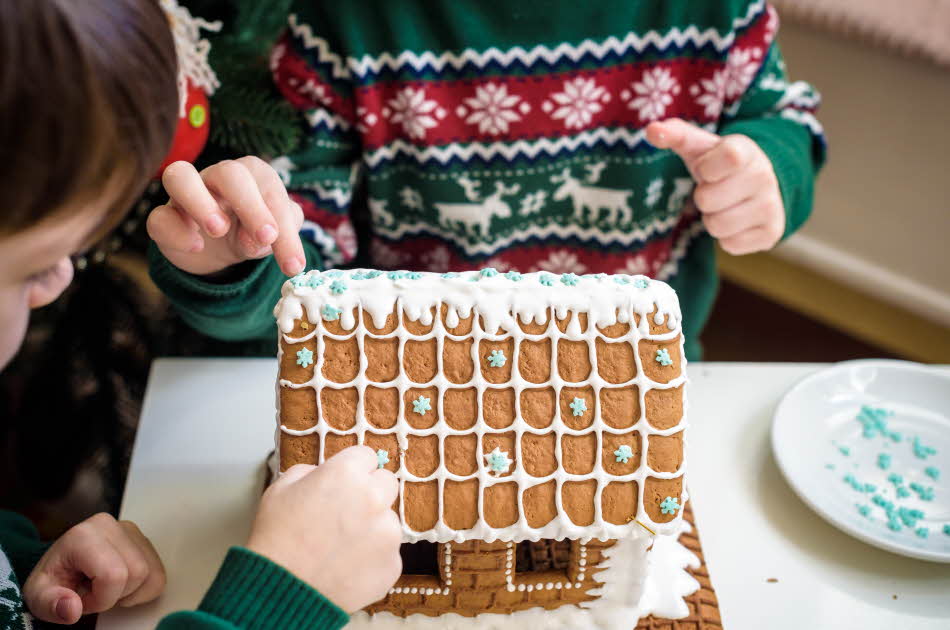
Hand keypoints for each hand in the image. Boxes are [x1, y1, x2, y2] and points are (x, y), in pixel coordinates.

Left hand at [23, 513, 164, 623]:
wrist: (63, 565)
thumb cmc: (54, 578)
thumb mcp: (39, 595)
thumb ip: (51, 603)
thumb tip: (71, 608)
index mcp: (85, 535)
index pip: (114, 575)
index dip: (101, 599)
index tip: (83, 599)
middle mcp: (113, 526)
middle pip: (137, 574)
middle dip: (117, 595)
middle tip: (94, 594)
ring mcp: (132, 531)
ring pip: (152, 575)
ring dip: (131, 592)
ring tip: (106, 587)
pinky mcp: (145, 541)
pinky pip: (159, 574)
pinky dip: (144, 588)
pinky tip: (121, 584)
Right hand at [148, 158, 305, 276]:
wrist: (220, 251)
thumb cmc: (253, 231)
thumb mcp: (275, 235)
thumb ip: (280, 233)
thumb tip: (263, 238)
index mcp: (253, 175)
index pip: (269, 188)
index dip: (283, 223)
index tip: (293, 262)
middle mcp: (218, 176)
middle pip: (229, 173)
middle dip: (251, 206)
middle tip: (266, 237)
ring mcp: (186, 194)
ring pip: (179, 176)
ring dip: (200, 201)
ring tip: (219, 230)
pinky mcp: (164, 217)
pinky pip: (159, 216)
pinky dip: (176, 231)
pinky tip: (196, 246)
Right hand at [247, 446, 401, 611]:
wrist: (281, 590)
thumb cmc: (276, 540)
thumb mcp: (280, 489)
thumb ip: (309, 472)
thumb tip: (323, 474)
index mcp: (347, 473)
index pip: (366, 456)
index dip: (353, 469)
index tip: (346, 480)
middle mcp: (373, 498)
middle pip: (386, 483)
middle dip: (370, 492)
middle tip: (346, 511)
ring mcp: (387, 533)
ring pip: (388, 520)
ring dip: (372, 528)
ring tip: (340, 546)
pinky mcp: (392, 564)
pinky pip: (387, 553)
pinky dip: (372, 558)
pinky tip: (346, 565)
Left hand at [646, 118, 784, 254]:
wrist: (757, 184)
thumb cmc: (717, 164)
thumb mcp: (698, 147)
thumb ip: (675, 135)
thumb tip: (652, 130)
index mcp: (746, 151)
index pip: (728, 157)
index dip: (707, 168)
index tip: (707, 168)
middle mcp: (764, 177)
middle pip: (707, 200)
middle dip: (703, 198)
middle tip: (715, 189)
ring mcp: (770, 206)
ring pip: (717, 226)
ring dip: (713, 218)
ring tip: (724, 205)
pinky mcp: (771, 233)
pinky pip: (730, 244)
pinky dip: (726, 237)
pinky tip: (737, 221)